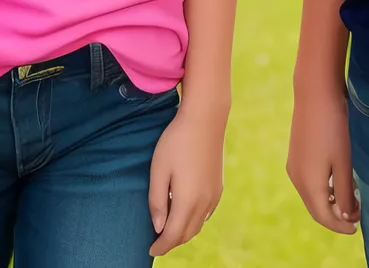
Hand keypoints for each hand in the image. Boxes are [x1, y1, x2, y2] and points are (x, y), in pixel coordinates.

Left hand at [148, 106, 224, 256]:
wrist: (205, 118)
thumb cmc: (176, 141)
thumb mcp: (159, 170)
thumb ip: (156, 202)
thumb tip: (158, 227)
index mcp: (188, 201)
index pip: (173, 235)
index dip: (161, 246)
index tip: (150, 250)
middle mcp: (204, 203)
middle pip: (187, 234)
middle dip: (172, 242)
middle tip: (157, 242)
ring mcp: (214, 194)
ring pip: (198, 225)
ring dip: (183, 232)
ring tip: (169, 229)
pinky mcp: (219, 186)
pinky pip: (206, 214)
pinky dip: (195, 221)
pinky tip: (185, 212)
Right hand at [286, 80, 358, 234]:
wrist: (315, 95)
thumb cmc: (333, 128)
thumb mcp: (344, 163)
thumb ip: (345, 193)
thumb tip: (345, 217)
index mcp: (308, 185)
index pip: (324, 217)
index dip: (341, 226)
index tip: (358, 227)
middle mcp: (297, 179)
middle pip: (316, 209)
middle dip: (336, 215)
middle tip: (357, 214)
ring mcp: (294, 167)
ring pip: (312, 196)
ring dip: (330, 202)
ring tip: (351, 197)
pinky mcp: (295, 156)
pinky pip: (308, 182)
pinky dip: (323, 189)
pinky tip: (337, 180)